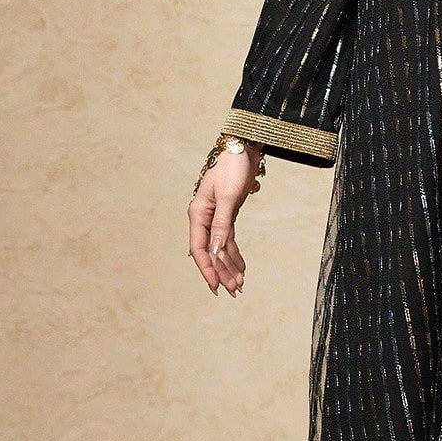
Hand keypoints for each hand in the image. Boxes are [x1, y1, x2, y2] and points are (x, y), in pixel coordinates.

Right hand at [188, 143, 261, 295]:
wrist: (243, 149)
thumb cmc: (232, 168)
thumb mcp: (228, 197)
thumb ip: (221, 225)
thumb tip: (215, 251)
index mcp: (198, 214)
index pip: (200, 249)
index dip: (207, 270)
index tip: (215, 287)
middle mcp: (204, 218)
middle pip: (211, 252)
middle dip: (221, 272)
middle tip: (234, 291)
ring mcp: (215, 217)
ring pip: (220, 249)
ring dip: (229, 266)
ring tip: (240, 284)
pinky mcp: (227, 215)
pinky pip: (228, 240)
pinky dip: (235, 254)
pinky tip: (242, 268)